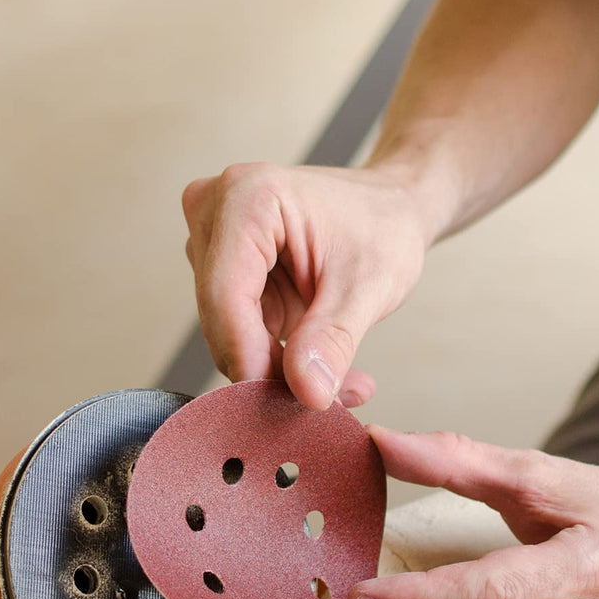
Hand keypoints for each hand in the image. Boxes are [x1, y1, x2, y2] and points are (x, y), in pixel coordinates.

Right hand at [181, 163, 429, 408]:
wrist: (388, 207)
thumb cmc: (383, 225)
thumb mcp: (369, 284)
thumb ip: (333, 339)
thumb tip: (307, 393)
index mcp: (249, 198)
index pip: (226, 295)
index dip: (250, 355)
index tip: (287, 400)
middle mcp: (214, 209)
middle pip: (221, 315)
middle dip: (269, 366)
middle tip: (332, 395)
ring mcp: (210, 237)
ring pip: (224, 328)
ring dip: (274, 364)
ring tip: (336, 377)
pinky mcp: (216, 265)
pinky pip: (233, 328)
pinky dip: (272, 354)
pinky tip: (315, 361)